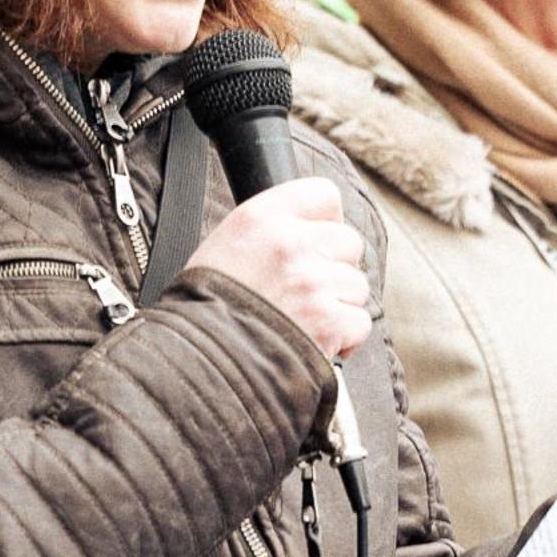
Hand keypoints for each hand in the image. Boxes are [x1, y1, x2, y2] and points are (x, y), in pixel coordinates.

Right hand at [186, 179, 371, 359]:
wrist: (197, 361)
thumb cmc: (205, 308)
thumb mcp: (224, 246)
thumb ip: (270, 231)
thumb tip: (310, 232)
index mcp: (261, 217)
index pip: (323, 195)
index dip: (328, 220)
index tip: (320, 241)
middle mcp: (291, 243)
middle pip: (349, 242)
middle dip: (336, 267)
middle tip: (309, 290)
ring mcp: (313, 283)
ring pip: (357, 285)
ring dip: (339, 305)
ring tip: (304, 320)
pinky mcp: (329, 322)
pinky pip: (359, 322)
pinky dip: (344, 337)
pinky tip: (316, 342)